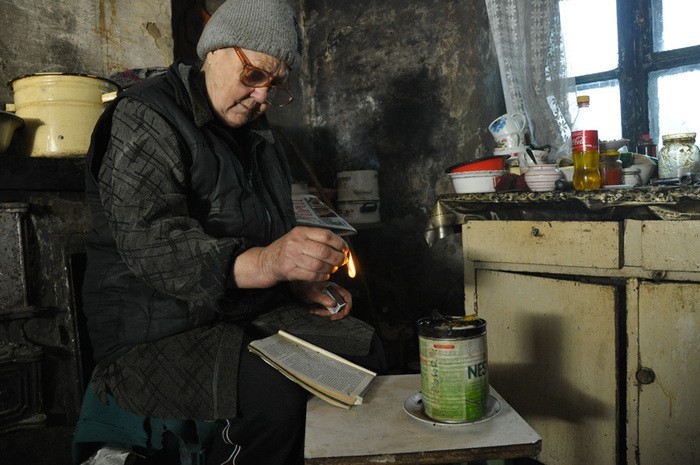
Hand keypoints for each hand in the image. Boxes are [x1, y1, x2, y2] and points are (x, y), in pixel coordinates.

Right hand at [232, 226, 348, 287]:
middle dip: (337, 258)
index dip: (339, 243)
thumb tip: (341, 247)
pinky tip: (324, 275)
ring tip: (332, 269)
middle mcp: (296, 242)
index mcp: (300, 231)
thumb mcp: (299, 238)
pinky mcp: (289, 270)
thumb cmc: (286, 250)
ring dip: (330, 269)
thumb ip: (317, 239)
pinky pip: (311, 275)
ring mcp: (291, 257)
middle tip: (342, 261)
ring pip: (319, 264)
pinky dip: (321, 276)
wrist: (266, 261)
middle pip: (324, 251)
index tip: (345, 249)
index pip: (325, 235)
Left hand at [291, 281, 351, 319]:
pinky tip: (314, 310)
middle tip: (328, 316)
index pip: (347, 296)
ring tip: (316, 311)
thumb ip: (323, 298)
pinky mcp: (325, 304)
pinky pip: (328, 311)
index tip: (342, 313)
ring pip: (334, 310)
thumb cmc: (304, 287)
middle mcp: (333, 293)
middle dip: (335, 312)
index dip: (348, 306)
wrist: (296, 288)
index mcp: (334, 288)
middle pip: (342, 306)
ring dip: (326, 313)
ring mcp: (329, 298)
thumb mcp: (313, 293)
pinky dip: (322, 313)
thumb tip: (334, 304)